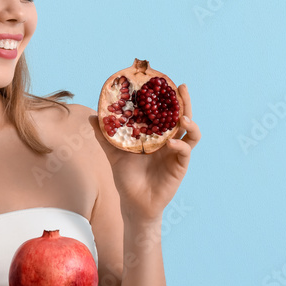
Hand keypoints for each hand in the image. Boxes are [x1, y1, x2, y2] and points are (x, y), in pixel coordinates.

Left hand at [89, 83, 200, 222]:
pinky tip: (169, 144)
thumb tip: (93, 117)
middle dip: (185, 102)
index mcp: (157, 135)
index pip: (166, 112)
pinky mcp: (179, 167)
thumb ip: (105, 136)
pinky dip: (179, 146)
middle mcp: (170, 141)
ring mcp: (176, 153)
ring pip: (192, 134)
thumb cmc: (126, 177)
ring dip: (190, 123)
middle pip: (183, 117)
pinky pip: (184, 153)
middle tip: (181, 88)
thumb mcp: (114, 153)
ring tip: (182, 118)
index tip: (164, 82)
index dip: (167, 98)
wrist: (132, 203)